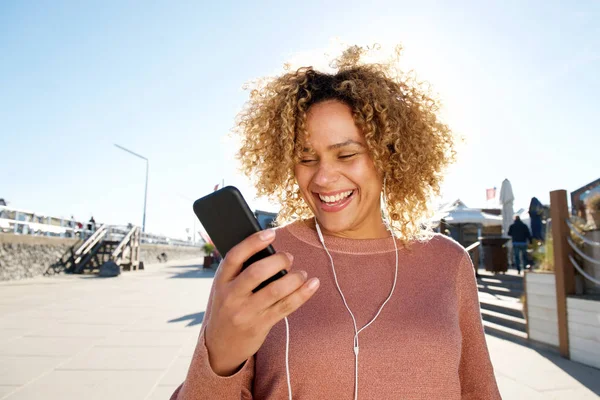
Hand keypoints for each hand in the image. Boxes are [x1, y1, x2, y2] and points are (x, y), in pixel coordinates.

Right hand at [203, 229, 319, 375]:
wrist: (220, 345)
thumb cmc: (227, 307)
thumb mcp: (224, 288)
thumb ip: (240, 271)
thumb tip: (269, 250)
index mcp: (221, 281)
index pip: (235, 256)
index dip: (253, 242)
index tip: (271, 233)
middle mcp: (231, 296)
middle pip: (257, 272)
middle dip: (278, 261)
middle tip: (289, 257)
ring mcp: (246, 312)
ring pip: (275, 290)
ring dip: (294, 278)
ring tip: (301, 274)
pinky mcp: (261, 325)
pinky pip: (286, 306)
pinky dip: (302, 293)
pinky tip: (312, 284)